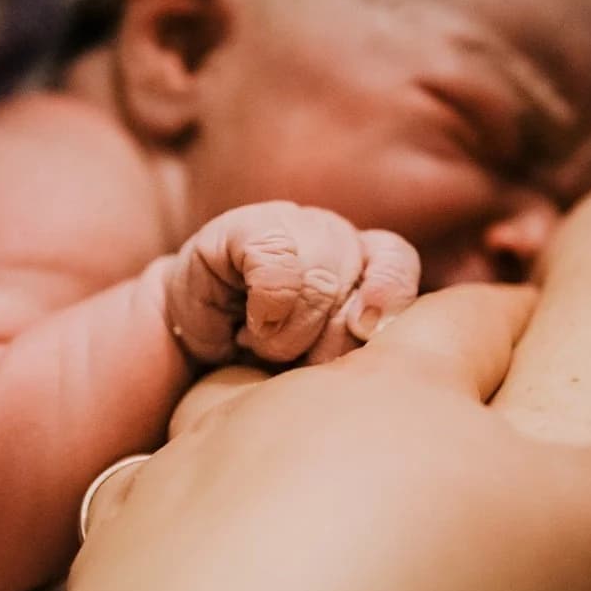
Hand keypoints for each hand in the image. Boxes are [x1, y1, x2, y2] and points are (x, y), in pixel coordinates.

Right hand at [164, 201, 420, 363]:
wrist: (195, 343)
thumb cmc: (265, 359)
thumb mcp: (322, 361)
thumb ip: (357, 345)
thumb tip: (374, 332)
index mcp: (363, 265)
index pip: (395, 263)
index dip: (388, 294)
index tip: (368, 331)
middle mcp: (333, 238)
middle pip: (356, 281)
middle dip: (330, 341)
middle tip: (298, 365)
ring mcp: (291, 225)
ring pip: (318, 279)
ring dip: (290, 333)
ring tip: (264, 346)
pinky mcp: (246, 228)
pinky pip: (274, 264)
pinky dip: (266, 305)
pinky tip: (246, 325)